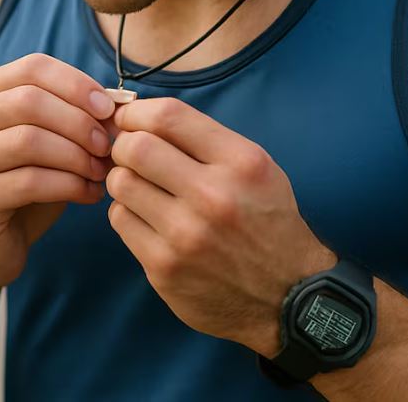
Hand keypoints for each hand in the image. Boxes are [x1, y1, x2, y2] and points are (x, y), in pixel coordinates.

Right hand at [0, 53, 115, 296]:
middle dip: (79, 122)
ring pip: (30, 140)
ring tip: (101, 171)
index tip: (108, 109)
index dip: (76, 84)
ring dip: (77, 155)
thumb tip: (117, 102)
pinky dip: (70, 185)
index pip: (32, 68)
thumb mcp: (40, 143)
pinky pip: (31, 181)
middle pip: (30, 101)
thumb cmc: (17, 191)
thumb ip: (66, 116)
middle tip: (108, 145)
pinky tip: (89, 194)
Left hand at [103, 98, 337, 357]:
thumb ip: (205, 140)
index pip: (169, 116)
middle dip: (124, 144)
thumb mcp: (257, 168)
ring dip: (123, 179)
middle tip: (129, 153)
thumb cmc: (268, 222)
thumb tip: (142, 119)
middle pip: (136, 148)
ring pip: (121, 184)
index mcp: (241, 163)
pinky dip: (126, 212)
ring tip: (139, 186)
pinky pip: (120, 221)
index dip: (138, 111)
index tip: (130, 118)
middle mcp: (213, 196)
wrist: (286, 296)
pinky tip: (145, 217)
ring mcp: (185, 235)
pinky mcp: (163, 268)